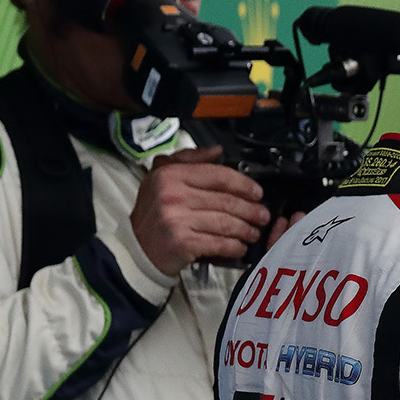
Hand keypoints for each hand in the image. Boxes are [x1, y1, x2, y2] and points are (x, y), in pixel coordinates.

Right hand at [130, 145, 271, 274]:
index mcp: (170, 175)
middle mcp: (172, 195)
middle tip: (262, 216)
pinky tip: (240, 247)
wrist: (136, 249)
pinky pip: (219, 243)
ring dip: (246, 230)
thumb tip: (216, 150)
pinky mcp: (182, 243)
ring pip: (226, 223)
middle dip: (251, 210)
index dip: (243, 184)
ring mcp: (177, 219)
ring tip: (253, 232)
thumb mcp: (161, 178)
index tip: (257, 193)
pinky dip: (234, 247)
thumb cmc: (154, 214)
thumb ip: (188, 160)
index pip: (218, 175)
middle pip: (226, 201)